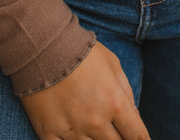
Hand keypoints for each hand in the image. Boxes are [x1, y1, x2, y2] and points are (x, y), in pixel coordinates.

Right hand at [18, 42, 149, 139]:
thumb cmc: (82, 53)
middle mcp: (96, 121)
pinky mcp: (49, 133)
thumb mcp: (113, 64)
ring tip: (94, 130)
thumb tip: (133, 113)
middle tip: (116, 130)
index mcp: (115, 103)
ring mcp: (72, 130)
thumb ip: (126, 90)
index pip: (136, 135)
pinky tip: (74, 138)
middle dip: (120, 139)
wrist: (43, 48)